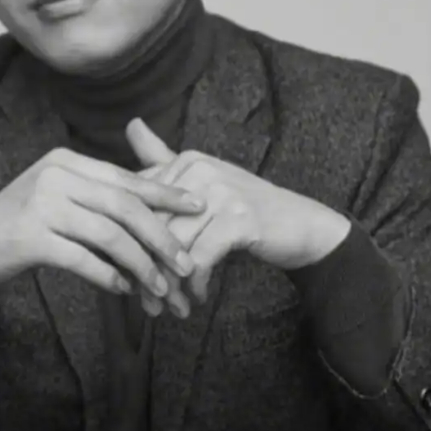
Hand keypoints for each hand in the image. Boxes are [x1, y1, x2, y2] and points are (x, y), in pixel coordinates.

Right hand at [0, 147, 204, 304]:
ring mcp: (40, 204)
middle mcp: (54, 175)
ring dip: (140, 264)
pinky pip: (82, 259)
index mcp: (67, 161)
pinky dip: (108, 276)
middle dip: (161, 236)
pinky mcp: (28, 237)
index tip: (198, 207)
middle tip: (186, 262)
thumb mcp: (58, 199)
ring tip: (160, 287)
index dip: (165, 194)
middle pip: (124, 206)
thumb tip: (153, 208)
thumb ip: (97, 197)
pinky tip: (124, 290)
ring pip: (108, 235)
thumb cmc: (22, 226)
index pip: (126, 178)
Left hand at [127, 119, 350, 306]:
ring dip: (170, 285)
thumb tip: (130, 123)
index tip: (130, 275)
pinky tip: (197, 297)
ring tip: (169, 307)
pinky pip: (201, 258)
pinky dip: (196, 283)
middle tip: (148, 303)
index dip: (131, 243)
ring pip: (175, 246)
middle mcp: (201, 170)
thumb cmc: (243, 208)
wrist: (300, 225)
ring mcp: (221, 193)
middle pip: (155, 228)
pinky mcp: (238, 219)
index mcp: (185, 161)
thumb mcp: (202, 181)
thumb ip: (164, 158)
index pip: (141, 205)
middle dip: (148, 271)